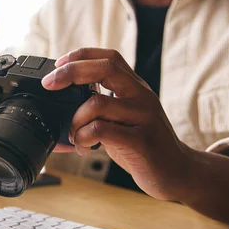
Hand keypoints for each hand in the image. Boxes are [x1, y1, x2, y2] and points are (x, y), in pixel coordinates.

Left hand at [41, 48, 192, 200]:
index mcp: (136, 88)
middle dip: (71, 72)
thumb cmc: (144, 146)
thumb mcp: (124, 120)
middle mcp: (142, 97)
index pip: (110, 57)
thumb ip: (101, 108)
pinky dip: (83, 138)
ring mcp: (144, 118)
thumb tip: (62, 109)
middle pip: (106, 68)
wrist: (178, 172)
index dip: (81, 55)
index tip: (58, 64)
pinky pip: (103, 131)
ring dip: (75, 120)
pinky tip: (83, 147)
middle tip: (49, 84)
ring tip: (73, 135)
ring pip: (97, 104)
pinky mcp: (142, 141)